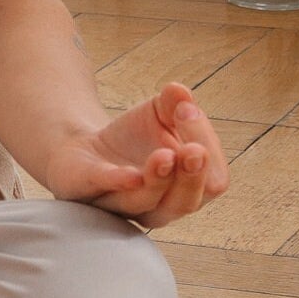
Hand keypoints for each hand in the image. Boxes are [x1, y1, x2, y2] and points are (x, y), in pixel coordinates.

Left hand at [44, 80, 230, 229]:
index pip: (213, 179)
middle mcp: (161, 205)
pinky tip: (132, 175)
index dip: (207, 147)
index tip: (187, 110)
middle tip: (194, 150)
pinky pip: (107, 189)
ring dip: (159, 179)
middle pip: (187, 201)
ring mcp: (124, 202)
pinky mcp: (88, 188)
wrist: (85, 148)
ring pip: (149, 202)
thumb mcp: (158, 113)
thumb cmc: (132, 137)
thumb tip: (181, 91)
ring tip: (164, 155)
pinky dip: (120, 181)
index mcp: (187, 188)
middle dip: (192, 176)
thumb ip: (173, 103)